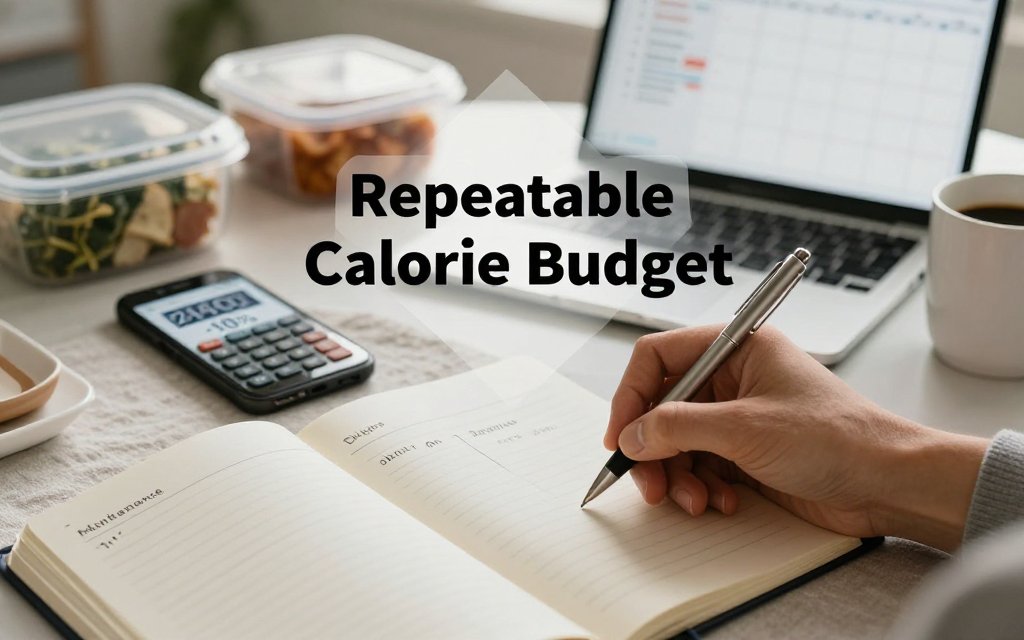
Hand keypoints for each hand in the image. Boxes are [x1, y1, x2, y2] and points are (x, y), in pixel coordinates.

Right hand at [604, 325, 988, 551]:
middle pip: (662, 406)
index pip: (659, 358)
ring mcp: (738, 417)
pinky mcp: (746, 453)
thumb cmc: (837, 438)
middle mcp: (733, 378)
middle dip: (653, 448)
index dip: (631, 395)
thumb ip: (677, 427)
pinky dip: (701, 488)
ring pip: (678, 443)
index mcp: (735, 348)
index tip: (620, 436)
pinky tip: (722, 502)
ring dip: (678, 476)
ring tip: (693, 499)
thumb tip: (632, 435)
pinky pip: (701, 467)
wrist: (888, 483)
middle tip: (648, 483)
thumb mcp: (744, 429)